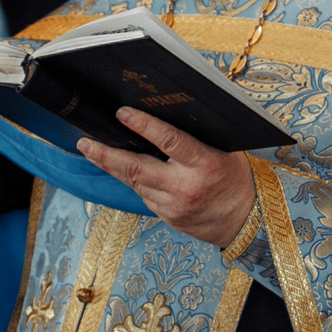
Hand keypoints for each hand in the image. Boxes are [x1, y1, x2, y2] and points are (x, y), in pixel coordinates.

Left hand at [75, 107, 255, 248]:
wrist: (246, 221)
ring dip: (112, 166)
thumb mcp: (226, 151)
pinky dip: (133, 180)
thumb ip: (199, 136)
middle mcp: (186, 187)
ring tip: (92, 150)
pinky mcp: (167, 217)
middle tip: (85, 142)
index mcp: (205, 165)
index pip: (170, 141)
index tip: (122, 112)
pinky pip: (143, 195)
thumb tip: (170, 110)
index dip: (144, 125)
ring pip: (134, 182)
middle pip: (136, 168)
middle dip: (106, 154)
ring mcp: (174, 206)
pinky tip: (121, 169)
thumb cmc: (236, 178)